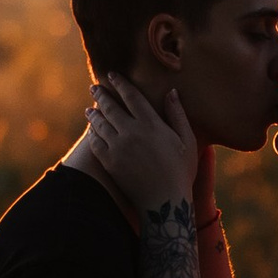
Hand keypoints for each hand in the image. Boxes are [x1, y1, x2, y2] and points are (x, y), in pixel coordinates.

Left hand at [78, 71, 199, 219]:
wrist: (164, 203)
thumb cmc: (181, 171)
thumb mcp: (187, 141)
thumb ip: (178, 115)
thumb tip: (172, 92)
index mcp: (151, 123)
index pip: (130, 95)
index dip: (119, 83)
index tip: (111, 75)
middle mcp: (131, 132)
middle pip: (110, 106)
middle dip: (100, 94)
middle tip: (93, 87)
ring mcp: (117, 147)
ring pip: (99, 124)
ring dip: (93, 113)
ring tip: (89, 109)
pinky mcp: (109, 162)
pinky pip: (96, 143)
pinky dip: (92, 134)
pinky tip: (92, 131)